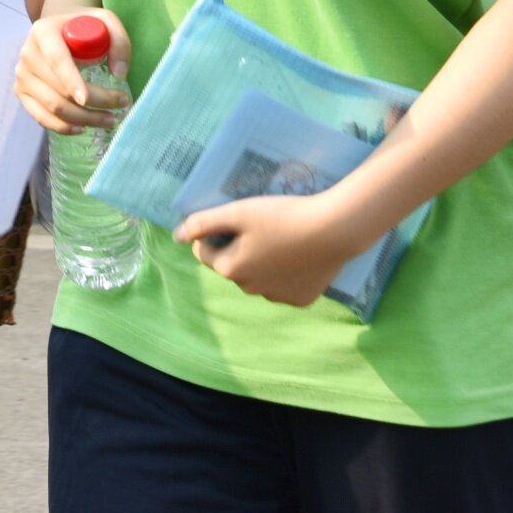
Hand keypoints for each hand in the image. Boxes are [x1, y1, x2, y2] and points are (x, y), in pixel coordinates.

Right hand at [15, 7, 129, 134]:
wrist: (59, 31)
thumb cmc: (84, 27)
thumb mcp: (106, 21)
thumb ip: (119, 42)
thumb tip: (119, 74)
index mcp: (43, 32)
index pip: (56, 60)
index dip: (71, 81)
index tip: (87, 99)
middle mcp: (27, 54)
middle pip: (58, 89)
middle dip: (92, 104)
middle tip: (121, 106)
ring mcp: (22, 75)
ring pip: (51, 107)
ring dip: (83, 119)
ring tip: (110, 120)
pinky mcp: (22, 92)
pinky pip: (41, 117)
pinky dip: (63, 127)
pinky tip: (83, 128)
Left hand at [173, 189, 373, 308]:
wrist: (335, 230)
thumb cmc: (282, 216)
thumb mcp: (238, 212)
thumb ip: (203, 223)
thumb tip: (177, 236)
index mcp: (230, 269)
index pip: (204, 252)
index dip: (215, 233)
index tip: (236, 219)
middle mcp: (250, 290)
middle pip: (232, 266)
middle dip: (238, 248)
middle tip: (260, 226)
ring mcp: (277, 297)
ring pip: (258, 277)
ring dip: (261, 262)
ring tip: (281, 238)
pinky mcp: (301, 299)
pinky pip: (283, 285)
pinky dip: (285, 273)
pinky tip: (298, 254)